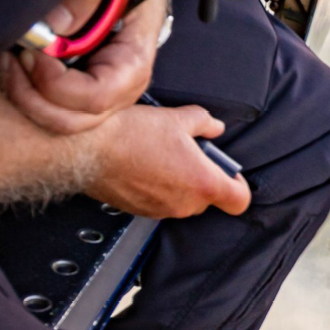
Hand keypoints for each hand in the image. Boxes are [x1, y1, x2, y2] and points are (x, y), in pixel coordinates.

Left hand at [2, 0, 166, 133]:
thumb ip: (82, 0)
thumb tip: (48, 27)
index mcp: (132, 66)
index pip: (94, 97)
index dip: (54, 81)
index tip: (32, 50)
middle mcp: (118, 93)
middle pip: (69, 120)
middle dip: (30, 95)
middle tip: (12, 56)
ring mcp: (98, 100)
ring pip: (55, 120)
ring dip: (24, 94)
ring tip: (9, 59)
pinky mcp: (77, 96)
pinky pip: (48, 108)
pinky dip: (25, 91)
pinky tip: (14, 63)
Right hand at [84, 104, 250, 218]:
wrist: (89, 149)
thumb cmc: (131, 135)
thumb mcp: (178, 118)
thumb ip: (205, 123)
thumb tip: (214, 127)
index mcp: (202, 183)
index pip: (239, 201)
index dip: (237, 185)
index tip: (228, 172)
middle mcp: (184, 204)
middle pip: (208, 198)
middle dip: (202, 176)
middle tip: (188, 153)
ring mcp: (161, 211)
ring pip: (182, 200)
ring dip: (178, 182)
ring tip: (162, 155)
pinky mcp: (139, 211)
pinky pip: (159, 202)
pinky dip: (157, 187)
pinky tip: (143, 164)